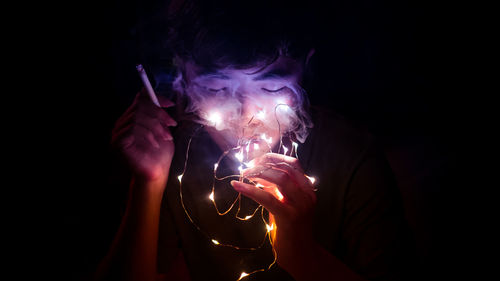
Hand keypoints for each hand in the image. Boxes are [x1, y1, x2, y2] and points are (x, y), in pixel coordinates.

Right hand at [111, 89, 176, 185]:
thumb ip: (159, 115)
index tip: (170, 104)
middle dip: (159, 113)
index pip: (140, 98)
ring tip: (165, 138)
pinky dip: (147, 134)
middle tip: (171, 124)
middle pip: (140, 105)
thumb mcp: (163, 129)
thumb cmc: (160, 153)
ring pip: (137, 116)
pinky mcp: (118, 141)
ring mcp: (118, 132)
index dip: (155, 98)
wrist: (156, 173)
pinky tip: (154, 144)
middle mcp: (123, 122)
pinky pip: (132, 128)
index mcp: (133, 118)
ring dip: (156, 126)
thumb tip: (164, 101)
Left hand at [230, 153, 316, 270]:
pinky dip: (250, 190)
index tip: (256, 159)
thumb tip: (257, 173)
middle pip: (286, 168)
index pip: (293, 163)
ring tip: (243, 173)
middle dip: (264, 163)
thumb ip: (274, 188)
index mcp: (307, 189)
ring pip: (280, 179)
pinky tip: (237, 186)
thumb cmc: (289, 228)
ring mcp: (300, 206)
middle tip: (247, 167)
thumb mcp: (283, 203)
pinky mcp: (289, 217)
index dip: (273, 157)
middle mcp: (307, 195)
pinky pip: (267, 198)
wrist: (299, 254)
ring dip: (258, 173)